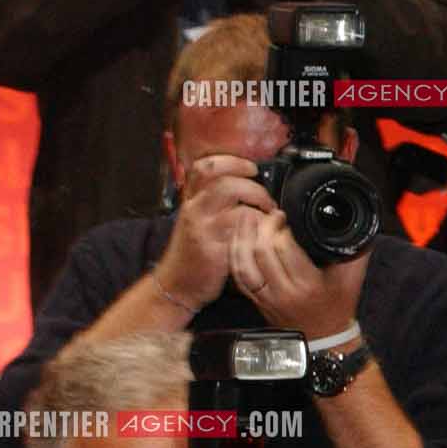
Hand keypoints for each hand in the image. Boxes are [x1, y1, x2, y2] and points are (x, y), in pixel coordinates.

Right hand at [155, 154, 276, 308]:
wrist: (177, 286)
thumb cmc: (194, 255)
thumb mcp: (200, 223)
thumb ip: (216, 205)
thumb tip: (248, 189)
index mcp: (192, 200)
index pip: (204, 167)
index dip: (230, 161)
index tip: (251, 167)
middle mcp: (194, 208)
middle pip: (219, 176)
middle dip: (250, 181)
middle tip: (266, 196)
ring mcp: (202, 226)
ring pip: (230, 193)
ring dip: (257, 198)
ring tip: (269, 213)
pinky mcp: (213, 245)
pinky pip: (240, 224)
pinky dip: (259, 223)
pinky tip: (266, 232)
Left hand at [229, 208, 367, 341]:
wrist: (324, 338)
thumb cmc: (339, 307)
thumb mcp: (353, 278)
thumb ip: (356, 251)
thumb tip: (360, 227)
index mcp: (308, 285)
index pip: (285, 248)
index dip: (281, 228)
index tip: (285, 216)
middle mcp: (284, 292)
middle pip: (261, 252)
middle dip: (262, 227)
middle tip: (269, 215)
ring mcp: (267, 298)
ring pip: (244, 263)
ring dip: (242, 238)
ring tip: (246, 219)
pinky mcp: (256, 300)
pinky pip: (238, 276)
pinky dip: (235, 255)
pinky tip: (237, 240)